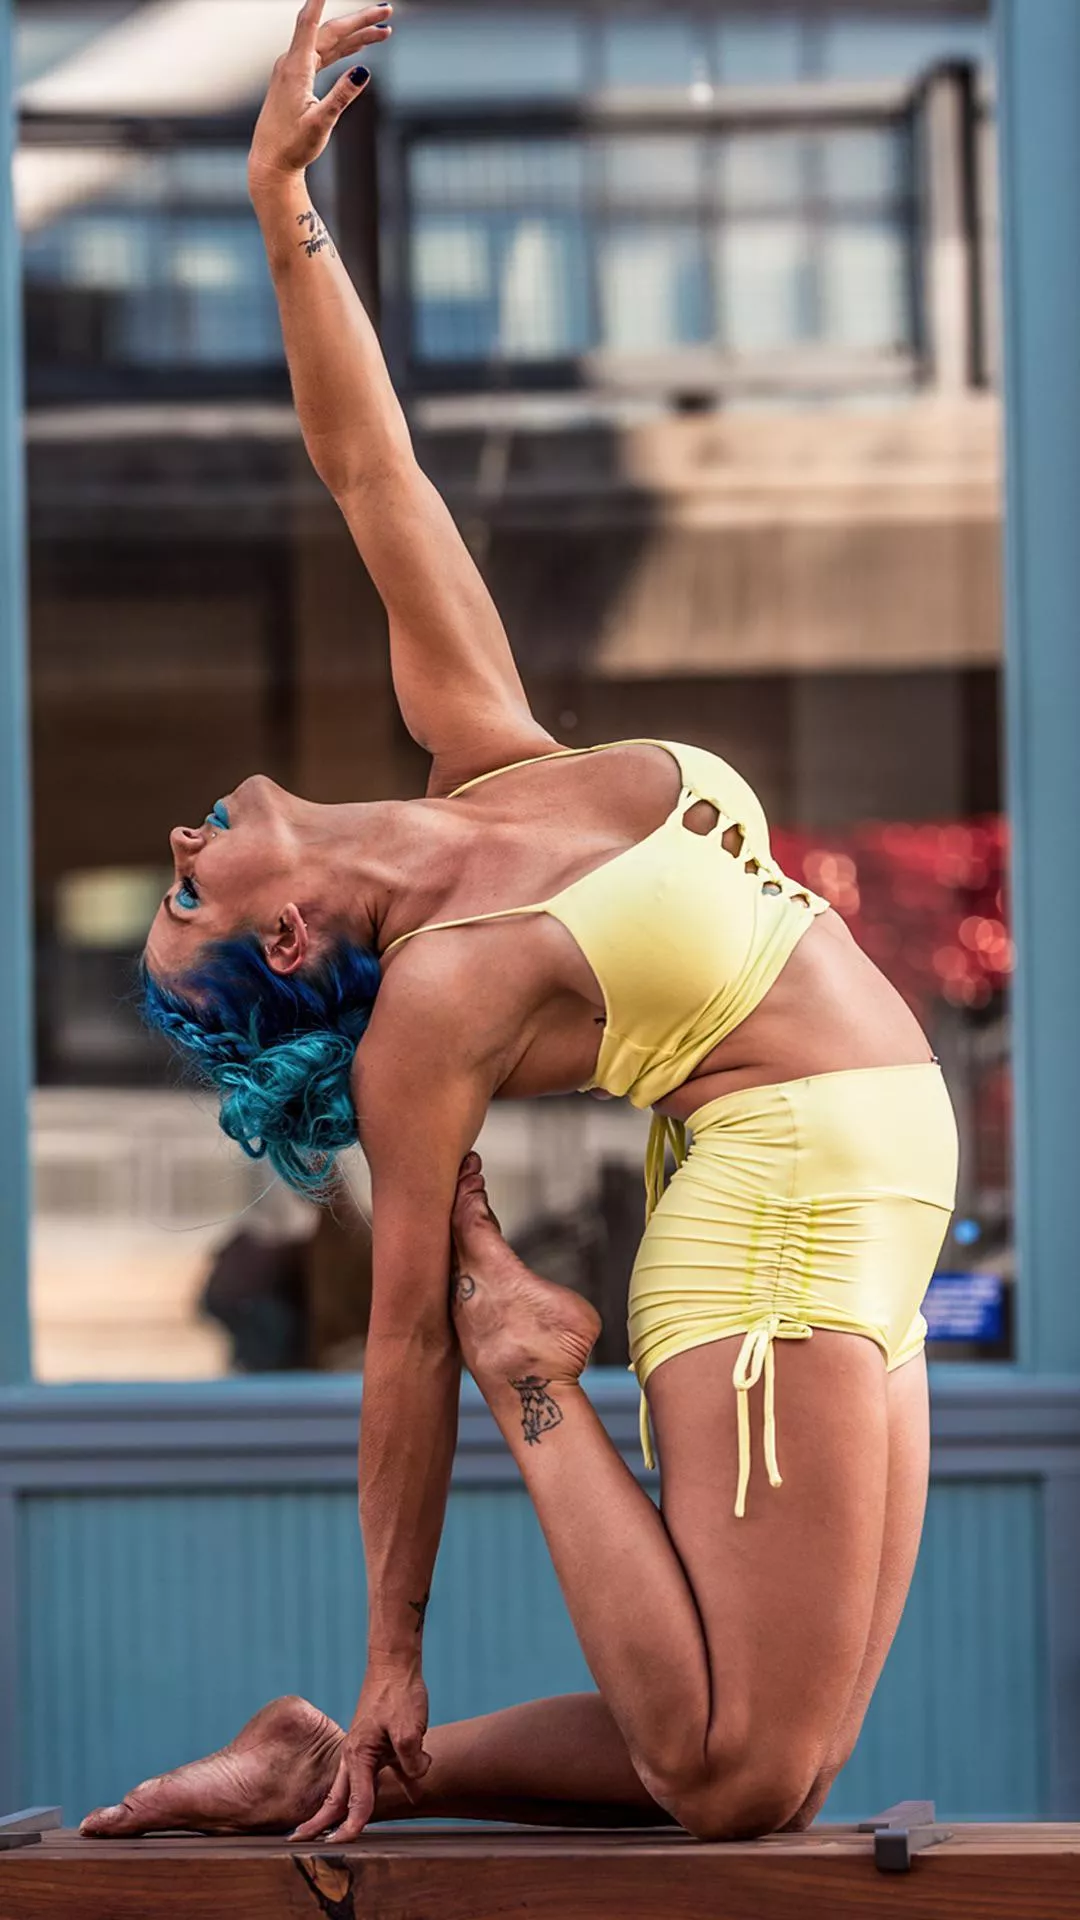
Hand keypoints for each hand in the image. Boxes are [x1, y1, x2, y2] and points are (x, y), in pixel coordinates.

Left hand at [249, 1, 391, 187]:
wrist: (270, 162)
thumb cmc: (292, 147)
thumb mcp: (321, 123)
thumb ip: (342, 96)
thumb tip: (364, 71)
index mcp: (296, 68)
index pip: (309, 22)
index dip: (320, 0)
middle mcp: (293, 62)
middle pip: (330, 30)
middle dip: (360, 20)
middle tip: (388, 10)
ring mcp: (295, 69)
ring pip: (330, 42)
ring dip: (357, 35)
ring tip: (385, 30)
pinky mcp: (298, 78)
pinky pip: (324, 55)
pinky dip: (344, 49)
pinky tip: (360, 47)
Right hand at [290, 1654, 430, 1840]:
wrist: (394, 1662)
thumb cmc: (398, 1692)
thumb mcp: (410, 1729)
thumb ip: (412, 1761)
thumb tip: (418, 1777)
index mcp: (358, 1754)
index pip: (356, 1800)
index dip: (353, 1825)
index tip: (342, 1843)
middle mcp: (354, 1754)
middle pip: (334, 1796)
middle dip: (318, 1821)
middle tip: (298, 1841)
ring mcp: (360, 1749)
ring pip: (346, 1787)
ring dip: (335, 1809)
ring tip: (322, 1831)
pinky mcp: (371, 1744)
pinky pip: (364, 1775)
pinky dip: (360, 1792)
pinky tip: (368, 1798)